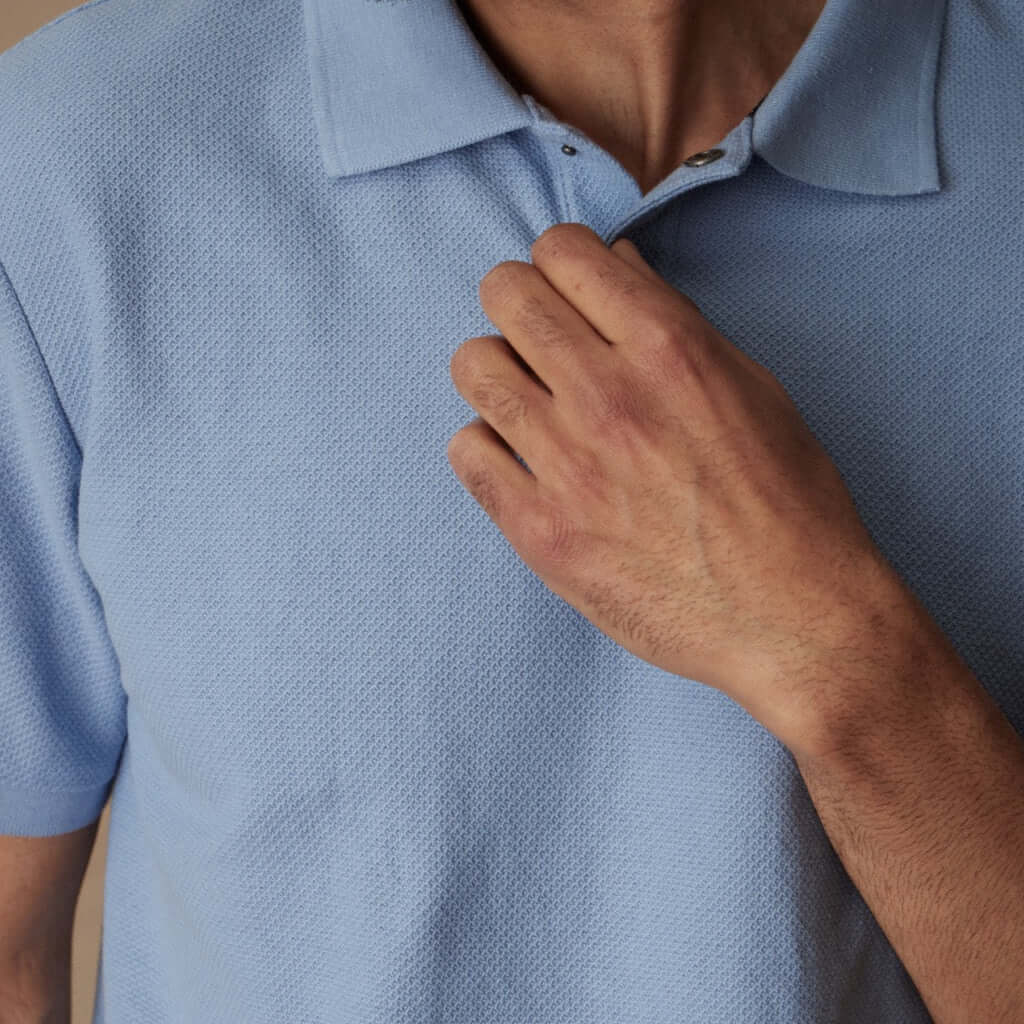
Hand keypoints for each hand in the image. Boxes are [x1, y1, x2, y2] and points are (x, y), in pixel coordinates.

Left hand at [447, 222, 908, 755]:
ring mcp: (566, 466)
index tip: (571, 291)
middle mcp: (608, 396)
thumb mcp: (754, 388)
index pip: (563, 249)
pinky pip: (465, 451)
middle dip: (520, 303)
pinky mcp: (540, 531)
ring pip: (472, 366)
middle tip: (543, 341)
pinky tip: (523, 461)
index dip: (561, 261)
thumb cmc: (788, 502)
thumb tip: (615, 264)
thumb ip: (675, 319)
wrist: (790, 619)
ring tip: (531, 403)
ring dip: (497, 371)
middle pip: (504, 293)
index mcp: (667, 348)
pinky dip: (487, 446)